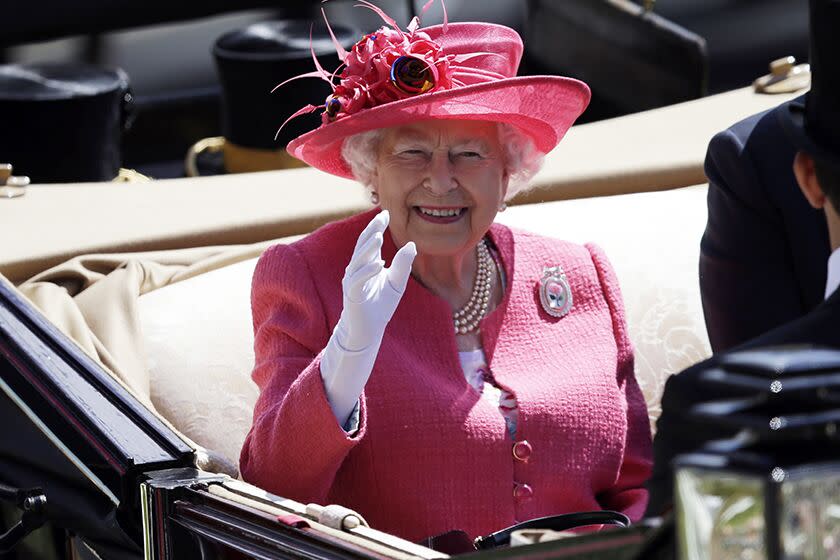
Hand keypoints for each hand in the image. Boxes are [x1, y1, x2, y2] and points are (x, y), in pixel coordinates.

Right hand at [320, 210, 415, 426]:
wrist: (368, 331)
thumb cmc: (380, 306)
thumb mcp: (396, 284)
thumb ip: (403, 265)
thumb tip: (412, 245)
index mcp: (365, 264)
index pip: (369, 241)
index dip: (376, 227)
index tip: (386, 213)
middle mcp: (355, 269)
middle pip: (362, 245)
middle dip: (371, 231)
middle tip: (381, 217)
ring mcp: (352, 281)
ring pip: (357, 260)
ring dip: (367, 249)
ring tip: (378, 236)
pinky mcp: (352, 295)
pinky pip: (357, 280)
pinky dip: (367, 271)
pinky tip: (378, 264)